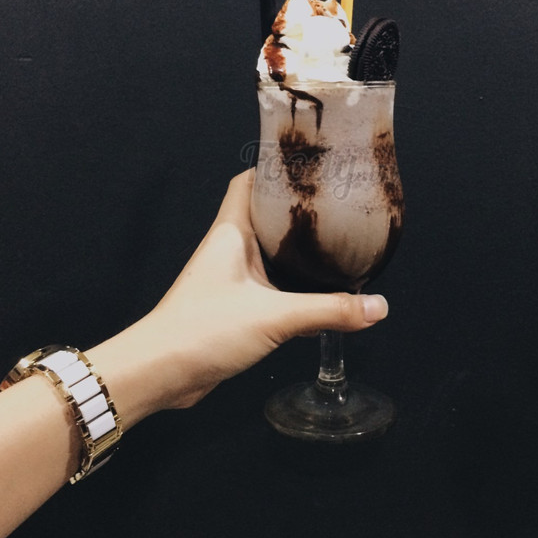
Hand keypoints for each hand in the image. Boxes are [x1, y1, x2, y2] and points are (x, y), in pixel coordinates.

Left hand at [90, 169, 388, 421]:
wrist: (158, 374)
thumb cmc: (203, 329)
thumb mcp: (275, 316)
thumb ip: (328, 310)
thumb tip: (378, 306)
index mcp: (231, 232)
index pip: (248, 182)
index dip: (274, 167)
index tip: (308, 163)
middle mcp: (229, 249)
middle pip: (265, 216)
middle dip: (296, 210)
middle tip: (336, 205)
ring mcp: (229, 279)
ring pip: (269, 254)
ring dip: (296, 251)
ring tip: (335, 245)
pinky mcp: (233, 309)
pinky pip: (269, 288)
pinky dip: (292, 287)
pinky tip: (318, 296)